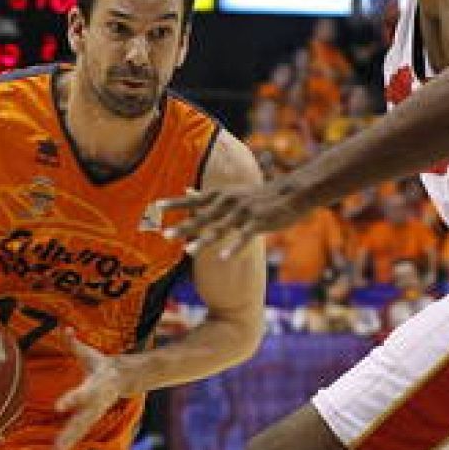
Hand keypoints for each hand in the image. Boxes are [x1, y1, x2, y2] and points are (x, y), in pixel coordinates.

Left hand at [52, 335, 132, 449]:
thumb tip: (65, 328)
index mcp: (95, 387)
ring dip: (66, 444)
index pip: (82, 394)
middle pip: (81, 421)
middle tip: (57, 446)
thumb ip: (74, 343)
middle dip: (69, 433)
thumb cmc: (101, 364)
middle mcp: (94, 404)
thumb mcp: (89, 353)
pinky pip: (77, 433)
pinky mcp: (89, 420)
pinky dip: (66, 444)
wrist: (124, 378)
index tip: (59, 407)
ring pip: (79, 431)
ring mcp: (93, 414)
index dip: (71, 400)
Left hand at [154, 182, 302, 257]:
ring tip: (187, 251)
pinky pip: (243, 238)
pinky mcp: (259, 222)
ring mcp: (243, 213)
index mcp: (221, 196)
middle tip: (165, 236)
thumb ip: (207, 196)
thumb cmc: (259, 194)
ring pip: (220, 229)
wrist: (293, 192)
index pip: (193, 200)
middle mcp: (229, 202)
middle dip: (183, 227)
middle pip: (202, 217)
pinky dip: (233, 248)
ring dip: (203, 240)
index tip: (155, 206)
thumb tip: (186, 191)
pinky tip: (222, 258)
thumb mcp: (231, 192)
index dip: (175, 203)